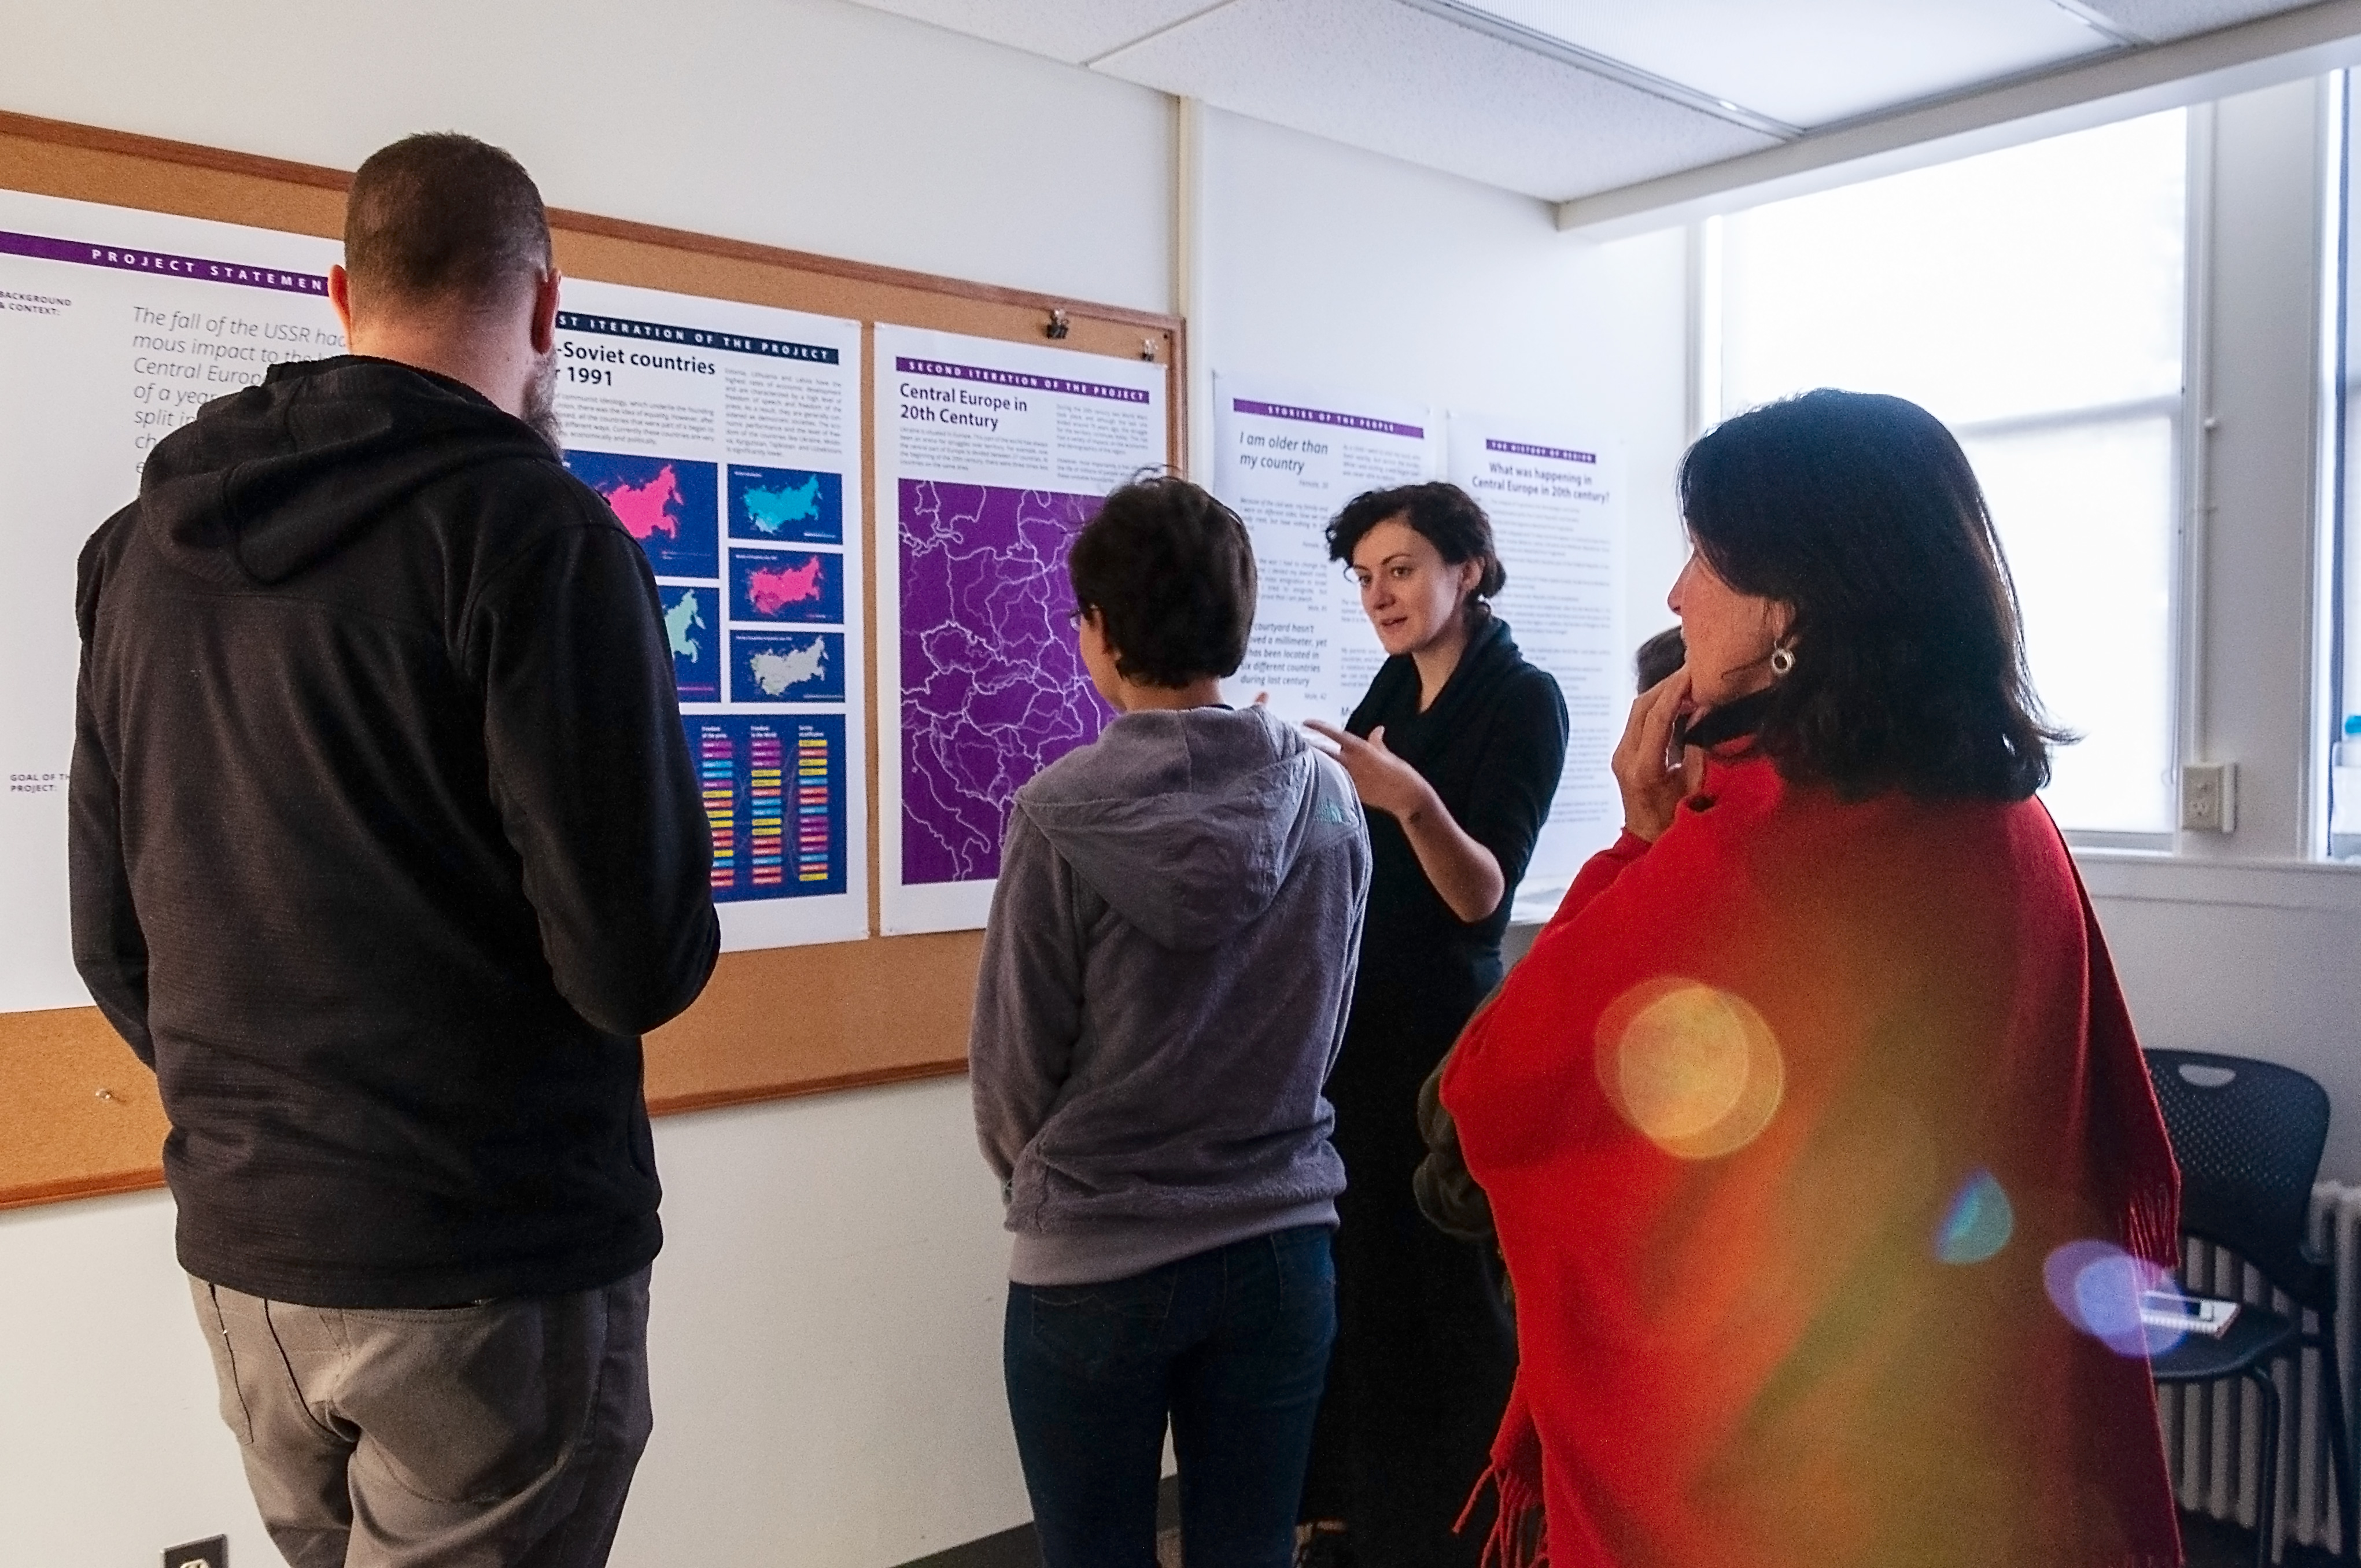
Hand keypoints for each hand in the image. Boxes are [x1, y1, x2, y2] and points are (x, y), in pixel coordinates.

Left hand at [1304, 720, 1433, 822]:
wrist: (1407, 798)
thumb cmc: (1401, 774)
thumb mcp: (1387, 755)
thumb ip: (1377, 743)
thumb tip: (1377, 730)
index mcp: (1362, 750)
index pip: (1335, 735)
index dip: (1319, 727)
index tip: (1306, 722)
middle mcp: (1353, 764)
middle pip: (1325, 752)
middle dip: (1311, 746)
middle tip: (1298, 740)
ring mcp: (1350, 779)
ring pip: (1328, 768)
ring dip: (1318, 763)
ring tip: (1305, 758)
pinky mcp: (1351, 793)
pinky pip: (1337, 782)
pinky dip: (1330, 778)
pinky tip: (1320, 778)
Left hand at [1613, 668, 1694, 842]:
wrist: (1647, 841)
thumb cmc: (1676, 820)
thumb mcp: (1696, 787)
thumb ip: (1700, 749)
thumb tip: (1706, 711)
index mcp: (1643, 768)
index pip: (1658, 716)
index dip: (1677, 690)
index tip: (1695, 672)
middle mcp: (1625, 757)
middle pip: (1643, 706)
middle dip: (1669, 684)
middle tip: (1696, 671)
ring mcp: (1620, 754)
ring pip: (1639, 709)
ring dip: (1664, 692)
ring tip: (1691, 682)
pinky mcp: (1623, 754)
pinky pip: (1639, 720)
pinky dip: (1659, 706)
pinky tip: (1680, 702)